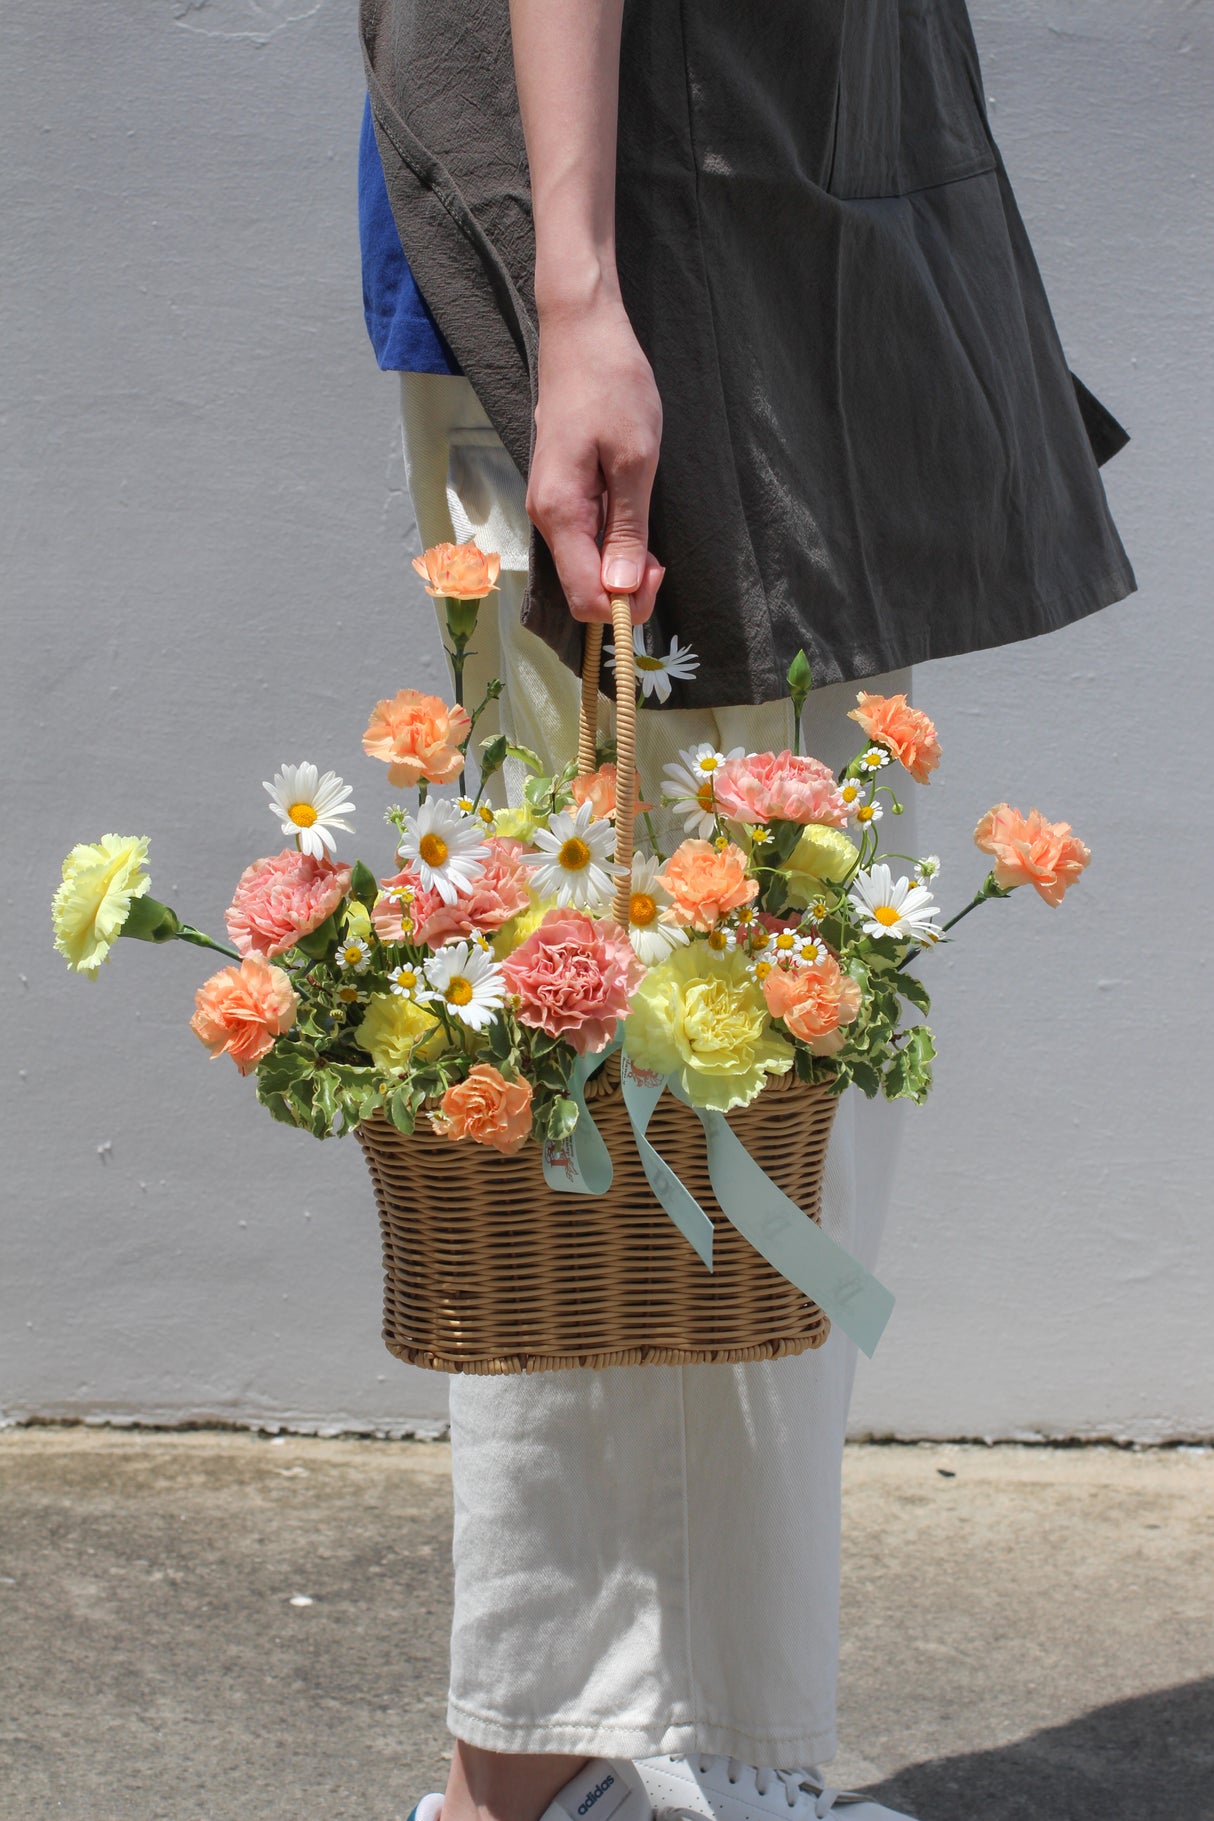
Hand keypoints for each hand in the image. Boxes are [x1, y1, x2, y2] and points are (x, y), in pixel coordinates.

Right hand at [526, 295, 663, 623]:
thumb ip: (627, 528)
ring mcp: (552, 508)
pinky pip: (585, 541)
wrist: (582, 334)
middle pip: (583, 588)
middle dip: (625, 586)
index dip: (622, 605)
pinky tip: (632, 515)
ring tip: (648, 528)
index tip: (655, 573)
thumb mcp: (635, 459)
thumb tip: (620, 588)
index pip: (584, 597)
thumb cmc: (612, 386)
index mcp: (560, 513)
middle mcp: (547, 518)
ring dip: (621, 563)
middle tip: (659, 555)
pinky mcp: (562, 496)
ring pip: (586, 566)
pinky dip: (613, 541)